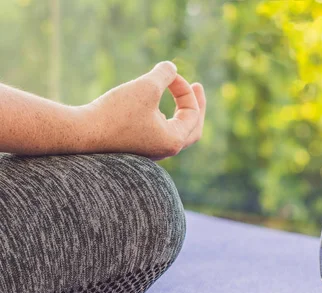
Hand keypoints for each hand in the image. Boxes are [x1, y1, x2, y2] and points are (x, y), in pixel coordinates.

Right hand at [86, 61, 205, 159]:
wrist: (80, 135)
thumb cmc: (115, 113)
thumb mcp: (145, 87)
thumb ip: (164, 74)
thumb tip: (172, 68)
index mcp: (173, 140)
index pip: (192, 112)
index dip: (185, 89)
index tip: (170, 74)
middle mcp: (165, 150)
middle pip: (192, 128)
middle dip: (196, 105)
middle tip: (198, 87)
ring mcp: (150, 152)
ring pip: (175, 132)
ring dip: (180, 114)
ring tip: (181, 99)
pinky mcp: (135, 149)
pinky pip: (159, 135)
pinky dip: (165, 120)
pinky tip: (158, 112)